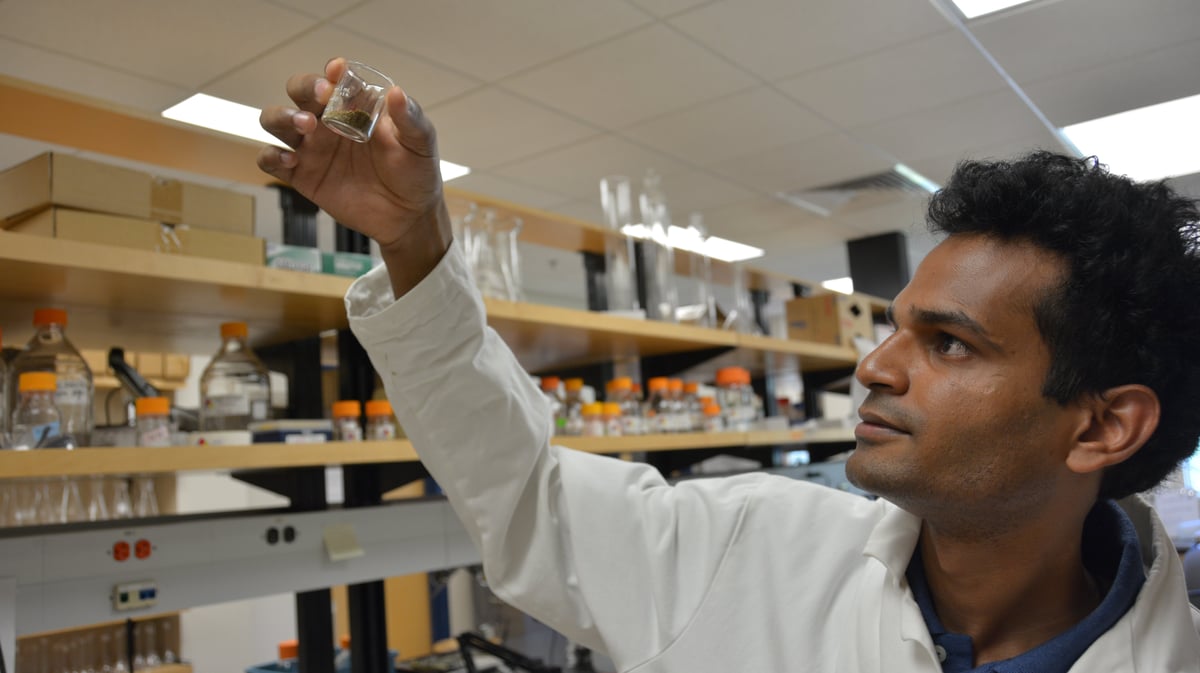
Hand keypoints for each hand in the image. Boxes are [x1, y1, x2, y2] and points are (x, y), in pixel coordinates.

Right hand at [258, 58, 451, 293]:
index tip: (338, 72)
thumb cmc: (415, 172)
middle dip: (304, 87)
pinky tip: (290, 160)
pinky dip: (271, 156)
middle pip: (298, 91)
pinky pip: (270, 160)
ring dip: (282, 116)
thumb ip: (410, 118)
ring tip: (306, 125)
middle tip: (322, 97)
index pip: (334, 79)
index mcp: (354, 106)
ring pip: (276, 120)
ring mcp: (312, 148)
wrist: (409, 216)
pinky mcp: (301, 176)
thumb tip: (397, 92)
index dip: (332, 72)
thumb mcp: (420, 143)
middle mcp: (327, 121)